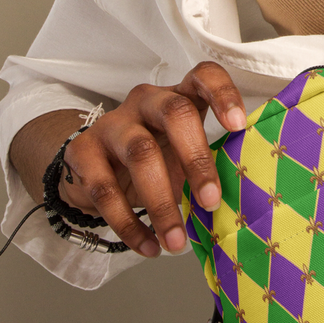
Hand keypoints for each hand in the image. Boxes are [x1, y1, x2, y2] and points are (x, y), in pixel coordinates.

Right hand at [8, 62, 246, 258]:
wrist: (93, 168)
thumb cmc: (156, 158)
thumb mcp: (184, 154)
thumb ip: (209, 166)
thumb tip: (240, 203)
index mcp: (180, 95)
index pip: (204, 76)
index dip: (223, 94)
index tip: (239, 126)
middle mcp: (147, 100)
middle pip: (175, 113)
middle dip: (197, 159)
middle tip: (211, 202)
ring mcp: (112, 123)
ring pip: (140, 153)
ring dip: (161, 203)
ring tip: (177, 242)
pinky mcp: (83, 150)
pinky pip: (104, 188)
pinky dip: (128, 224)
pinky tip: (148, 246)